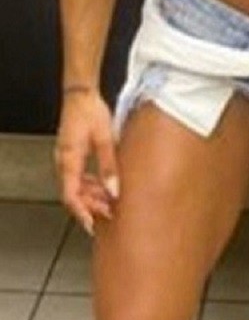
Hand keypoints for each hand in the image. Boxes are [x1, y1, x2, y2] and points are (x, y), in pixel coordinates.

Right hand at [54, 89, 118, 234]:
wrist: (81, 94)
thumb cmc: (91, 112)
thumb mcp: (105, 139)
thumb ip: (108, 166)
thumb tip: (114, 190)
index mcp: (69, 161)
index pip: (71, 196)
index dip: (82, 212)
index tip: (93, 224)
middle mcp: (63, 162)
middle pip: (73, 193)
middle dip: (90, 206)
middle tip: (109, 213)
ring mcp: (66, 159)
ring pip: (76, 186)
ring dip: (91, 195)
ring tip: (110, 201)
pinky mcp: (71, 154)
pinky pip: (78, 176)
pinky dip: (89, 184)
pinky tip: (103, 185)